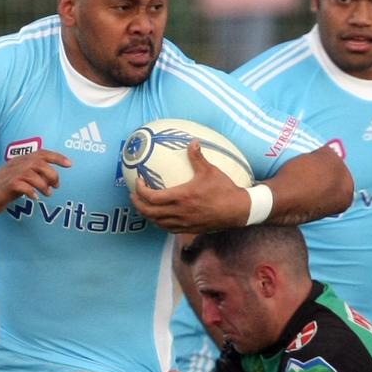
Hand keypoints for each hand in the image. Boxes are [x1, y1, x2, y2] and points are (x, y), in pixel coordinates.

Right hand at [0, 150, 70, 214]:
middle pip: (39, 163)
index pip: (42, 154)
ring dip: (43, 184)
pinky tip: (35, 198)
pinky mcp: (6, 186)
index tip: (70, 164)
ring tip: (47, 194)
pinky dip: (31, 191)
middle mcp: (17, 165)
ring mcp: (11, 175)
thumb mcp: (21, 178)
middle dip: (52, 174)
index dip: (57, 157)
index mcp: (21, 160)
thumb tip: (53, 181)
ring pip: (32, 173)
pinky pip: (22, 186)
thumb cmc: (3, 187)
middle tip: (56, 186)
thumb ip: (35, 176)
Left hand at [130, 140, 248, 232]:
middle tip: (134, 195)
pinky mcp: (188, 229)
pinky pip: (167, 228)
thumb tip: (192, 142)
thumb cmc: (224, 189)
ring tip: (143, 205)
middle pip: (149, 212)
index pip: (152, 197)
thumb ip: (197, 157)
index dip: (140, 190)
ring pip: (157, 222)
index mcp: (181, 197)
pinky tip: (158, 216)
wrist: (237, 210)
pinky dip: (158, 222)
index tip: (139, 181)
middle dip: (138, 204)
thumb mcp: (210, 170)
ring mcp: (183, 223)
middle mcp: (179, 212)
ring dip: (147, 214)